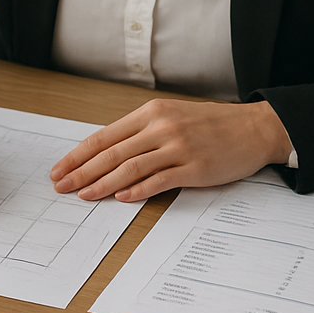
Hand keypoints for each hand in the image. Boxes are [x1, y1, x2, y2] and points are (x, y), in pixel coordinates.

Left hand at [49, 99, 291, 202]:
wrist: (254, 128)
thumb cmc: (211, 124)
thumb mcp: (172, 117)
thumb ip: (142, 133)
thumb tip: (107, 155)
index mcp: (151, 113)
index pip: (104, 136)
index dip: (78, 155)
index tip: (60, 169)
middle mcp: (161, 127)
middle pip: (111, 153)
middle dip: (82, 172)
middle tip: (61, 187)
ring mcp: (178, 148)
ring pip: (130, 168)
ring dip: (103, 184)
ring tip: (84, 196)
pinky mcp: (195, 168)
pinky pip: (159, 181)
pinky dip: (137, 191)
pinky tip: (121, 199)